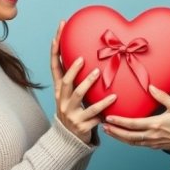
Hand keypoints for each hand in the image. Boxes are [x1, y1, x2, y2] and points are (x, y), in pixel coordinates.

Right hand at [51, 21, 116, 143]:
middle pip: (65, 80)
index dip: (56, 47)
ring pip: (78, 95)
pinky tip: (114, 97)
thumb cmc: (76, 111)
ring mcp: (70, 113)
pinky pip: (93, 112)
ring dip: (88, 83)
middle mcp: (62, 100)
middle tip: (82, 58)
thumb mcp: (72, 95)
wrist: (69, 141)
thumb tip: (90, 53)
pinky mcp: (81, 125)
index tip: (60, 29)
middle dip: (73, 69)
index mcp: (60, 90)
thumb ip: (78, 78)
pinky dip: (104, 104)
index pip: (54, 65)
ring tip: (99, 73)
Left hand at [103, 85, 169, 151]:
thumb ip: (162, 96)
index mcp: (155, 124)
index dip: (119, 121)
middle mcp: (151, 135)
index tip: (109, 118)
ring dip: (118, 137)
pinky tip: (121, 136)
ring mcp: (151, 142)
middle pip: (128, 135)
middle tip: (102, 125)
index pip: (133, 124)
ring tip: (108, 131)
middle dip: (114, 131)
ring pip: (130, 142)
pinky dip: (127, 140)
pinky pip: (137, 144)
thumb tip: (150, 86)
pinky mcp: (153, 146)